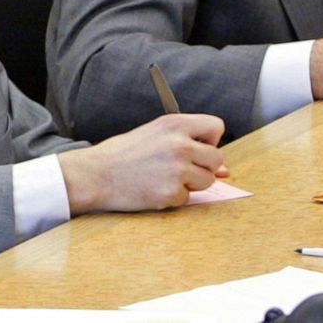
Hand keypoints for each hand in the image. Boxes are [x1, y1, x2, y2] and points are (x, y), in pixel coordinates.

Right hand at [58, 113, 226, 214]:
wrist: (96, 173)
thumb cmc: (125, 153)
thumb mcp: (156, 135)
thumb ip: (188, 143)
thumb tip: (225, 170)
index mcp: (175, 123)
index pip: (217, 126)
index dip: (211, 140)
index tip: (198, 148)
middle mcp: (179, 144)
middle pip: (217, 158)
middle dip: (205, 167)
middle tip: (182, 169)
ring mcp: (176, 170)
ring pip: (207, 181)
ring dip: (192, 184)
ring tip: (165, 178)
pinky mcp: (170, 193)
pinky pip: (188, 198)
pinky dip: (174, 197)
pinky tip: (155, 189)